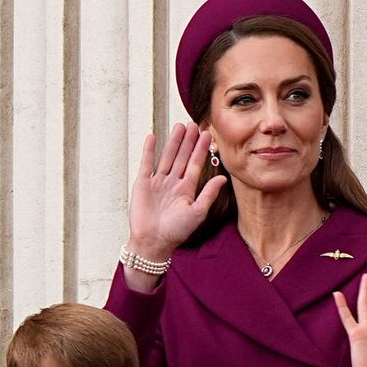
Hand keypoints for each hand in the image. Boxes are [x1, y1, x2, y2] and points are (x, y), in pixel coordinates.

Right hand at [125, 125, 225, 265]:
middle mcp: (172, 183)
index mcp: (186, 189)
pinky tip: (153, 138)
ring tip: (179, 126)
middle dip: (188, 141)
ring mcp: (157, 182)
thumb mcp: (197, 212)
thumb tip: (223, 178)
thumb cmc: (176, 232)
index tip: (207, 134)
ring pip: (166, 157)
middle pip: (182, 156)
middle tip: (194, 124)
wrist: (153, 242)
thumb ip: (209, 194)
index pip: (195, 164)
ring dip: (173, 142)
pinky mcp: (142, 184)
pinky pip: (146, 163)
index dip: (201, 149)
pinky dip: (149, 150)